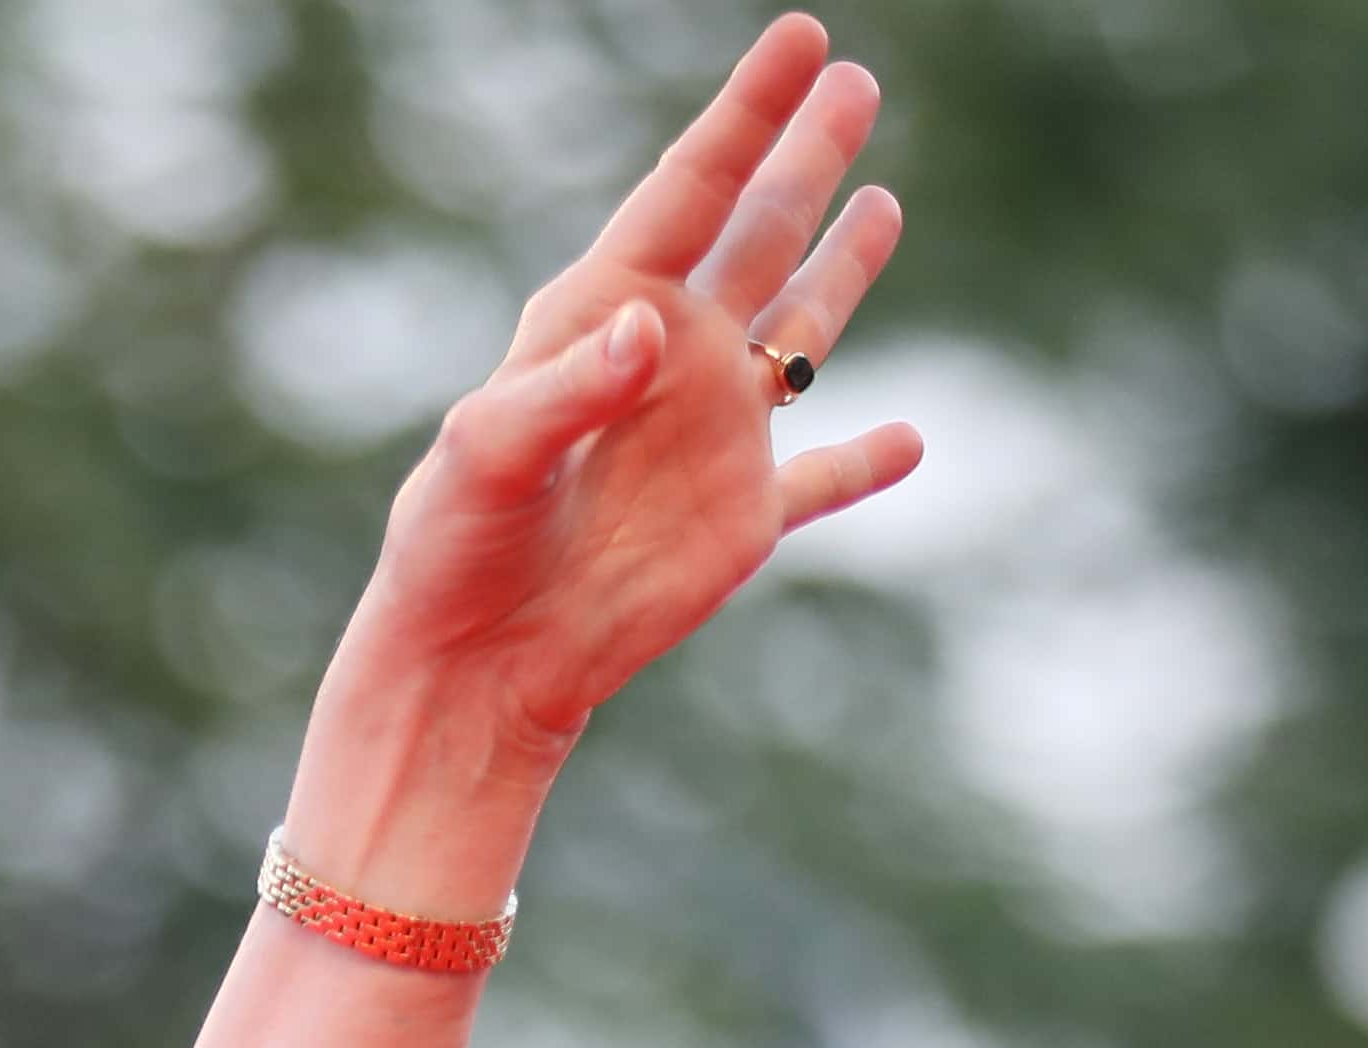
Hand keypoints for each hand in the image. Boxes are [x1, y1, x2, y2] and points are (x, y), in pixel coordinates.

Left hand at [324, 19, 919, 765]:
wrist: (473, 664)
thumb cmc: (454, 548)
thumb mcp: (487, 456)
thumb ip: (566, 389)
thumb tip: (650, 330)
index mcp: (604, 317)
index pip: (691, 191)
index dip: (748, 113)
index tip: (803, 39)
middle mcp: (668, 361)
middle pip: (758, 235)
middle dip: (805, 157)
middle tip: (855, 81)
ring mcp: (711, 437)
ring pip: (798, 334)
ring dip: (843, 271)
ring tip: (884, 202)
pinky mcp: (739, 522)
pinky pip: (822, 483)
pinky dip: (865, 464)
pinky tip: (912, 442)